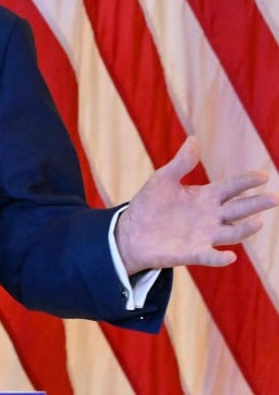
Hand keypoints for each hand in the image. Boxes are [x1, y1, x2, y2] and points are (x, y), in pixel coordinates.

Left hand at [115, 137, 278, 275]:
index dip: (246, 182)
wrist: (132, 231)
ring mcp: (204, 236)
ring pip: (231, 233)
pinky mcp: (193, 253)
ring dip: (244, 229)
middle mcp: (211, 217)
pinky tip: (229, 256)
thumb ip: (181, 163)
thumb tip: (193, 139)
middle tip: (273, 197)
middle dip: (256, 204)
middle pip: (238, 209)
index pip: (231, 187)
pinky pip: (210, 256)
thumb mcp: (163, 179)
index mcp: (206, 197)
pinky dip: (219, 258)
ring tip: (257, 222)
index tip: (263, 176)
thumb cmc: (150, 204)